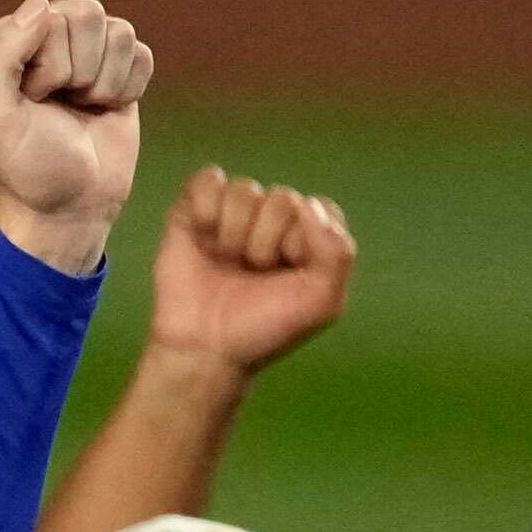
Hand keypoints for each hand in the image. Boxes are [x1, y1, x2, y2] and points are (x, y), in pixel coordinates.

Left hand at [0, 0, 152, 276]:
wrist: (71, 205)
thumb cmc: (26, 167)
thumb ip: (1, 55)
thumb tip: (41, 4)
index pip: (44, 17)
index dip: (48, 66)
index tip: (30, 103)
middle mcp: (31, 34)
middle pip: (84, 14)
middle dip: (78, 72)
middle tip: (57, 107)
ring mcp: (75, 46)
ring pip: (117, 30)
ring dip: (104, 82)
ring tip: (79, 108)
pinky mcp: (114, 63)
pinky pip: (141, 52)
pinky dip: (128, 88)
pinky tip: (103, 109)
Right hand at [146, 168, 354, 379]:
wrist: (203, 350)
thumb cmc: (263, 328)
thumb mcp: (322, 302)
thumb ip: (338, 252)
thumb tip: (307, 205)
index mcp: (309, 235)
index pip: (317, 208)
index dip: (301, 242)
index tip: (287, 275)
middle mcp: (273, 219)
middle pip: (281, 198)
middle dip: (265, 242)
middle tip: (252, 274)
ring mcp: (233, 215)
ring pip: (244, 190)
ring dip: (234, 232)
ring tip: (225, 262)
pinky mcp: (194, 214)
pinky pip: (207, 180)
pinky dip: (206, 206)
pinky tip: (203, 237)